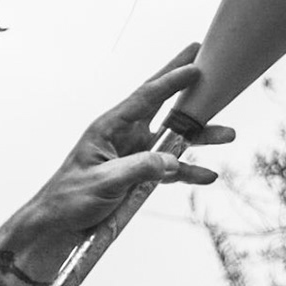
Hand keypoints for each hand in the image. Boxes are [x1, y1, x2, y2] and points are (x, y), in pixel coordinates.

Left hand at [0, 44, 235, 283]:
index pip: (146, 97)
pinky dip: (189, 172)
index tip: (195, 63)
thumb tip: (173, 161)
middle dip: (186, 85)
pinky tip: (209, 175)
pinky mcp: (139, 175)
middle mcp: (125, 135)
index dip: (171, 80)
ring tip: (228, 133)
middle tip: (208, 61)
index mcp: (110, 127)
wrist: (57, 223)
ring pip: (173, 140)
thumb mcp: (104, 182)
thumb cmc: (70, 197)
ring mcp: (134, 154)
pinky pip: (170, 170)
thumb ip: (139, 169)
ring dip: (199, 137)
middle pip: (163, 105)